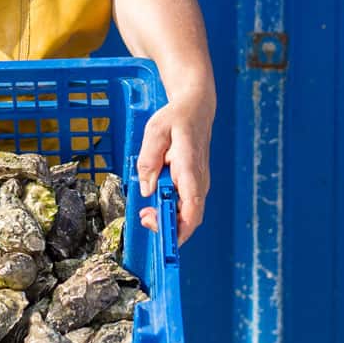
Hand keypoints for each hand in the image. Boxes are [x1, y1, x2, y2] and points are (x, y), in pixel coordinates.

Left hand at [135, 94, 212, 244]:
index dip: (179, 227)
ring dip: (169, 220)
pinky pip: (186, 205)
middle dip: (169, 228)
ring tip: (147, 212)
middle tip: (145, 217)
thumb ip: (148, 159)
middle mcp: (199, 179)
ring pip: (188, 214)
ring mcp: (199, 183)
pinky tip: (156, 204)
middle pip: (190, 217)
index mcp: (189, 167)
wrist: (196, 108)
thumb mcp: (155, 131)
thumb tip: (147, 189)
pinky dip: (171, 211)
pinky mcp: (194, 183)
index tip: (162, 233)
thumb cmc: (176, 118)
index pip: (191, 207)